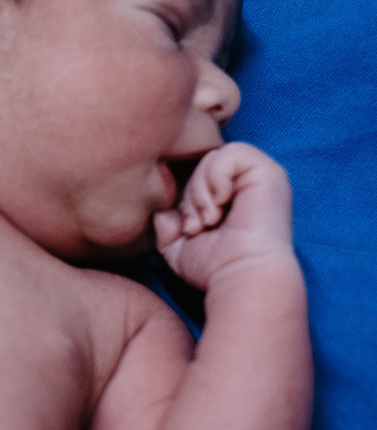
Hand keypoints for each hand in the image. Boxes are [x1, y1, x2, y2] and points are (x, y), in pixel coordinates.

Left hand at [153, 142, 294, 289]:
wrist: (242, 277)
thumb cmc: (216, 268)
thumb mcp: (180, 248)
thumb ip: (167, 227)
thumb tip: (161, 213)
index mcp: (234, 197)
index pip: (196, 174)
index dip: (185, 197)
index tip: (188, 227)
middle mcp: (249, 183)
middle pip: (200, 164)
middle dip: (190, 196)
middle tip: (197, 226)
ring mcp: (260, 175)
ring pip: (212, 157)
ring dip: (200, 190)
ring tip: (208, 220)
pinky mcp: (268, 171)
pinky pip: (229, 153)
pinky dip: (215, 179)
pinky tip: (220, 207)